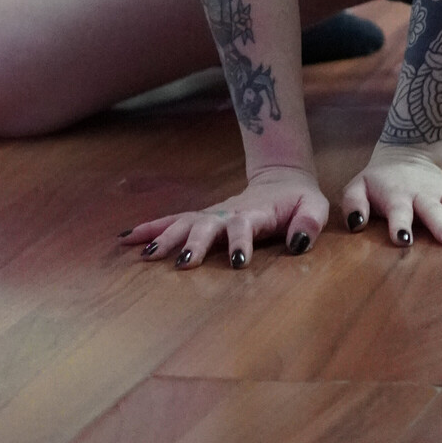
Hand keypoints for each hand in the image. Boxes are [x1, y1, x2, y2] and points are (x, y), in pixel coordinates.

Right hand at [119, 164, 328, 269]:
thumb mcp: (315, 208)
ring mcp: (213, 213)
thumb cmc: (299, 201)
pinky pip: (173, 221)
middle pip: (208, 224)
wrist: (282, 180)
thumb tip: (298, 244)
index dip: (241, 240)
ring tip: (146, 255)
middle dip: (195, 242)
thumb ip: (310, 222)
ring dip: (166, 236)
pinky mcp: (203, 217)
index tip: (237, 261)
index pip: (246, 225)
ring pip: (184, 222)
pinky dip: (150, 228)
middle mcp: (229, 212)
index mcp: (256, 212)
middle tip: (183, 262)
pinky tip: (127, 240)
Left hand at [341, 146, 441, 246]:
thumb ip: (352, 204)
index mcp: (398, 196)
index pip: (399, 212)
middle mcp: (425, 196)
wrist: (403, 157)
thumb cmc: (377, 181)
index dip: (399, 224)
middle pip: (435, 211)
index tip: (403, 239)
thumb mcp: (357, 188)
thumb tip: (355, 223)